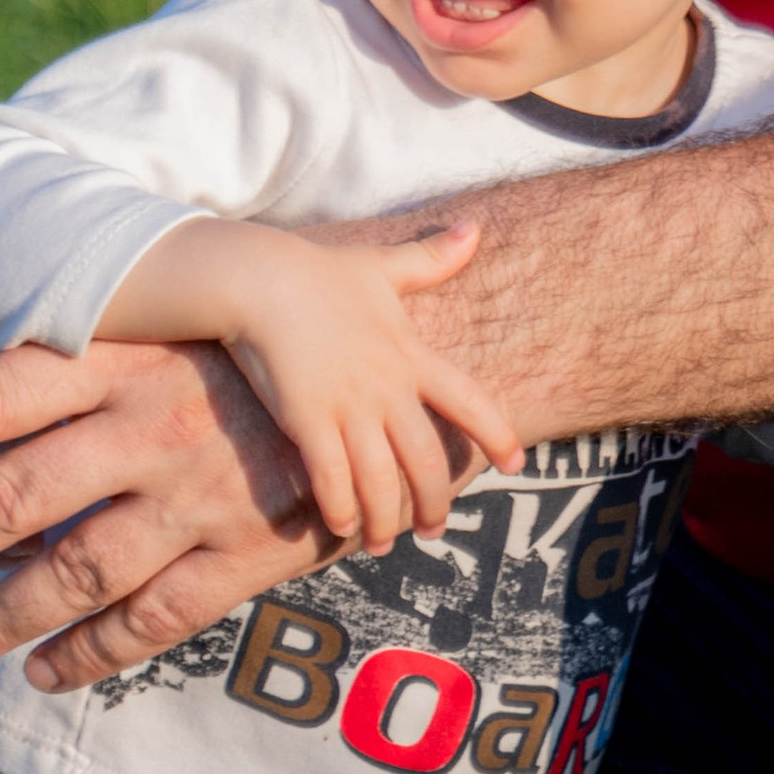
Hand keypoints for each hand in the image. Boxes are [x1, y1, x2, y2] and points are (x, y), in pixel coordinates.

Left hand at [0, 333, 340, 690]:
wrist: (392, 369)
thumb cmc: (258, 328)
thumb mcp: (172, 305)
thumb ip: (75, 329)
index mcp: (120, 353)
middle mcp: (150, 423)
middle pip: (7, 499)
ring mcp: (199, 495)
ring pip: (70, 575)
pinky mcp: (247, 554)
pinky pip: (150, 620)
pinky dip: (90, 653)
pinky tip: (46, 673)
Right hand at [201, 221, 521, 549]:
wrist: (257, 278)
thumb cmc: (317, 272)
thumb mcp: (381, 265)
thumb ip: (429, 258)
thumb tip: (474, 229)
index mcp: (411, 354)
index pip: (471, 400)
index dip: (498, 434)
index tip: (516, 464)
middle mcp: (388, 386)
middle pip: (426, 459)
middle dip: (434, 502)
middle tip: (433, 531)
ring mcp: (349, 405)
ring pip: (381, 480)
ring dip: (384, 520)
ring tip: (382, 544)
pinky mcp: (307, 419)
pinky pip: (331, 478)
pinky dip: (339, 509)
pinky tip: (339, 528)